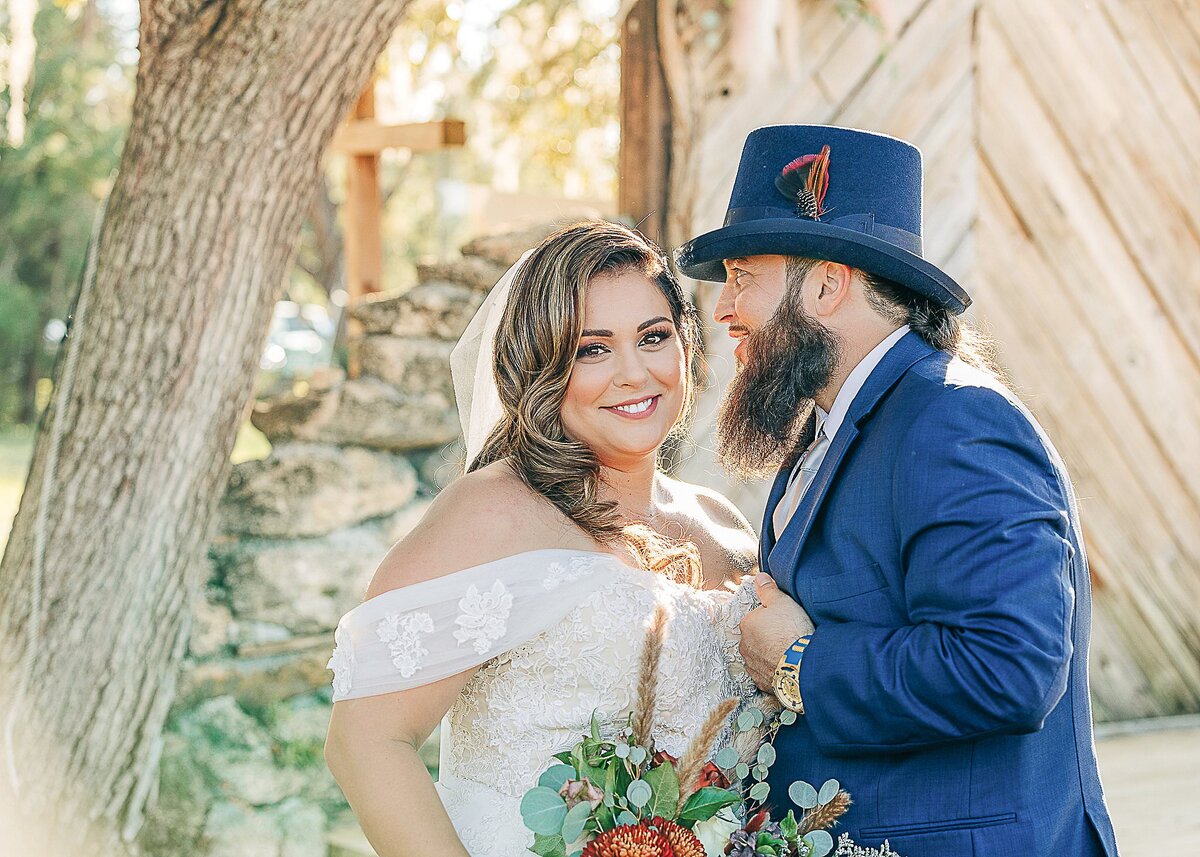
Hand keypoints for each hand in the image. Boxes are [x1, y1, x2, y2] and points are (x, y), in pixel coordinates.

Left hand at [739, 573, 815, 691]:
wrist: (801, 666)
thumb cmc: (792, 632)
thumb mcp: (782, 602)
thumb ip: (768, 590)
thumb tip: (759, 578)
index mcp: (746, 624)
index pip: (758, 616)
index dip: (774, 617)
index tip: (786, 621)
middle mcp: (744, 645)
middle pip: (758, 636)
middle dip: (769, 636)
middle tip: (789, 636)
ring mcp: (752, 665)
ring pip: (760, 655)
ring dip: (771, 654)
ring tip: (789, 652)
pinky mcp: (761, 682)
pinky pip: (766, 672)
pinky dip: (774, 669)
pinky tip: (786, 666)